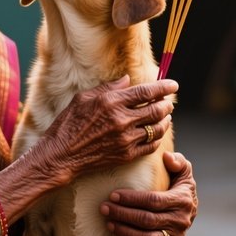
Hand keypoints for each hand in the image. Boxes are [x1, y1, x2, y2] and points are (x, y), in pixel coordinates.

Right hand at [44, 76, 177, 178]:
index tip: (173, 84)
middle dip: (167, 104)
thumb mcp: (83, 98)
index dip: (163, 87)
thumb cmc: (69, 123)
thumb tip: (128, 80)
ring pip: (157, 128)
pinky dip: (157, 138)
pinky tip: (156, 133)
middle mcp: (121, 120)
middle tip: (168, 102)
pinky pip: (151, 146)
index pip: (146, 92)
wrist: (62, 154)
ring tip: (166, 116)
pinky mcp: (126, 155)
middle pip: (156, 110)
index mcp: (111, 102)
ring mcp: (126, 139)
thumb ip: (108, 88)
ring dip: (165, 121)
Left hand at [99, 151, 197, 235]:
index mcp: (182, 200)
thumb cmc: (178, 183)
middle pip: (147, 220)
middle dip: (123, 214)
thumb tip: (166, 158)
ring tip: (109, 223)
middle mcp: (180, 220)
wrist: (190, 207)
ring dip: (127, 232)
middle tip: (103, 208)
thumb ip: (177, 161)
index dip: (132, 199)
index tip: (112, 195)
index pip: (153, 201)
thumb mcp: (182, 169)